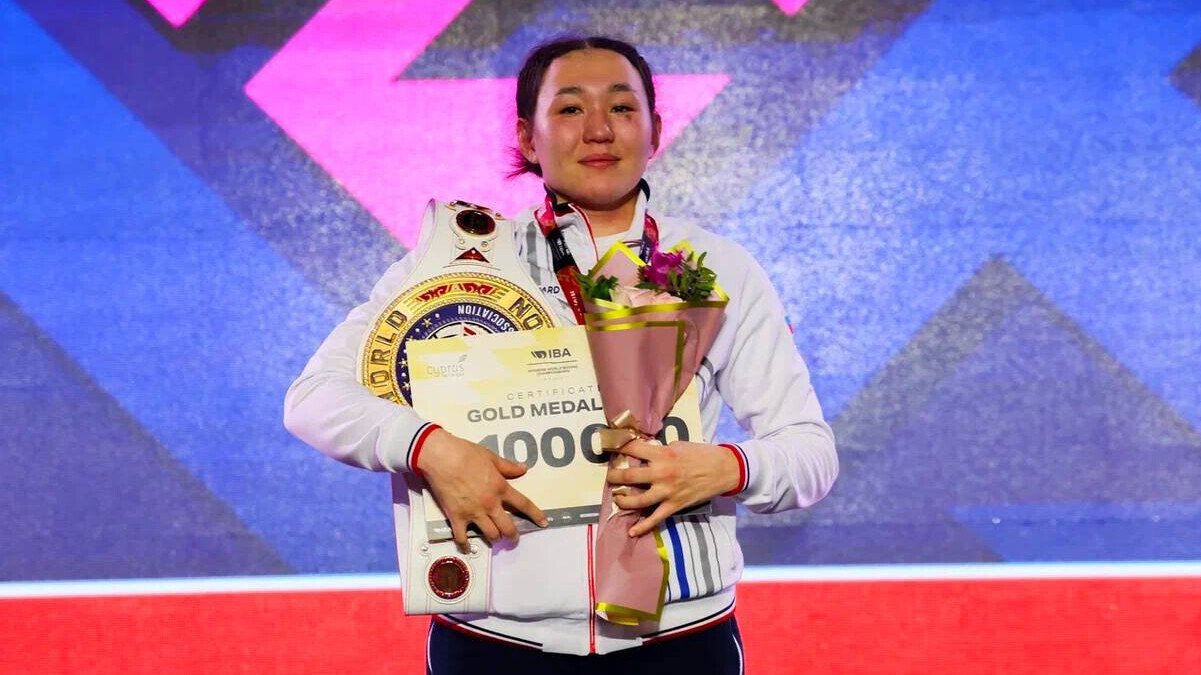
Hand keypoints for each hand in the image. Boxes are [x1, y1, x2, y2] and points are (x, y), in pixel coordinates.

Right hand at [416, 429, 547, 550]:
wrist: (442, 458)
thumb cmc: (466, 454)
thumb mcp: (491, 457)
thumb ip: (508, 467)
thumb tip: (524, 469)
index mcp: (501, 488)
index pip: (523, 504)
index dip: (535, 515)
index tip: (543, 523)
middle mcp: (490, 504)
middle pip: (508, 527)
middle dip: (513, 535)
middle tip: (513, 537)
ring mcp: (474, 513)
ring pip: (490, 535)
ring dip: (494, 539)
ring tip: (494, 539)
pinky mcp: (457, 517)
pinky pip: (462, 537)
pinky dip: (465, 545)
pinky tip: (468, 548)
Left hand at [606, 439, 740, 536]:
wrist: (724, 470)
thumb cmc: (702, 454)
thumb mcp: (679, 445)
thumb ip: (661, 450)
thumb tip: (646, 454)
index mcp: (663, 454)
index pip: (633, 449)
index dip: (618, 447)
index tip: (608, 447)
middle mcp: (661, 473)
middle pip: (629, 476)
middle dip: (614, 476)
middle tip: (610, 476)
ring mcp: (667, 492)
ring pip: (637, 500)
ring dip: (623, 500)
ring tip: (617, 498)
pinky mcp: (674, 506)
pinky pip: (655, 519)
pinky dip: (643, 526)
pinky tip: (632, 531)